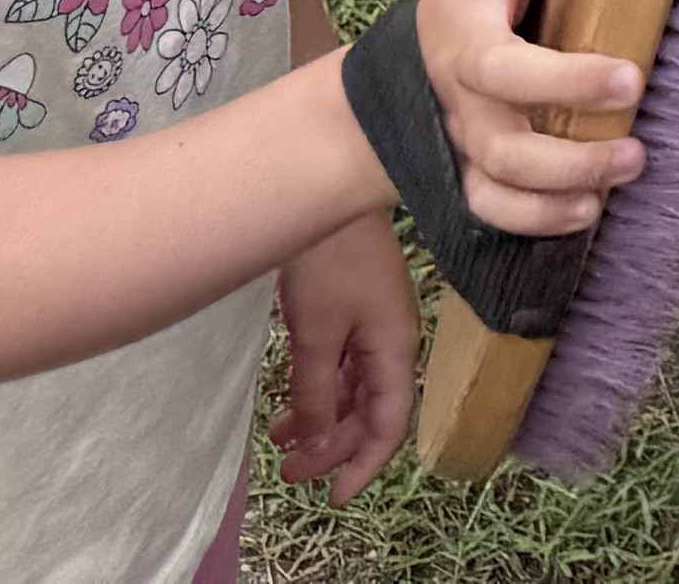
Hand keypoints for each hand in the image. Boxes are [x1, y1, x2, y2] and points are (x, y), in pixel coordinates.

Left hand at [270, 213, 415, 499]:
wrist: (328, 181)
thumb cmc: (329, 258)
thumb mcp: (318, 332)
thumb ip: (318, 391)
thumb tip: (318, 444)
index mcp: (396, 346)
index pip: (390, 422)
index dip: (364, 465)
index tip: (333, 497)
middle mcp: (391, 338)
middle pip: (372, 410)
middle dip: (335, 447)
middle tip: (291, 473)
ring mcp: (372, 320)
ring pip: (354, 389)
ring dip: (322, 420)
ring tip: (282, 445)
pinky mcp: (352, 305)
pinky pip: (342, 364)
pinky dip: (317, 390)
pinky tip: (289, 405)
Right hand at [419, 0, 659, 238]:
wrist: (396, 98)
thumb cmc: (472, 19)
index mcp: (470, 0)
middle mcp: (462, 69)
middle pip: (504, 78)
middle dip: (568, 82)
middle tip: (632, 81)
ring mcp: (463, 132)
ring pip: (506, 160)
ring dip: (571, 166)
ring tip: (632, 157)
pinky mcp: (467, 182)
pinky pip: (497, 210)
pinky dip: (541, 217)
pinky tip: (589, 209)